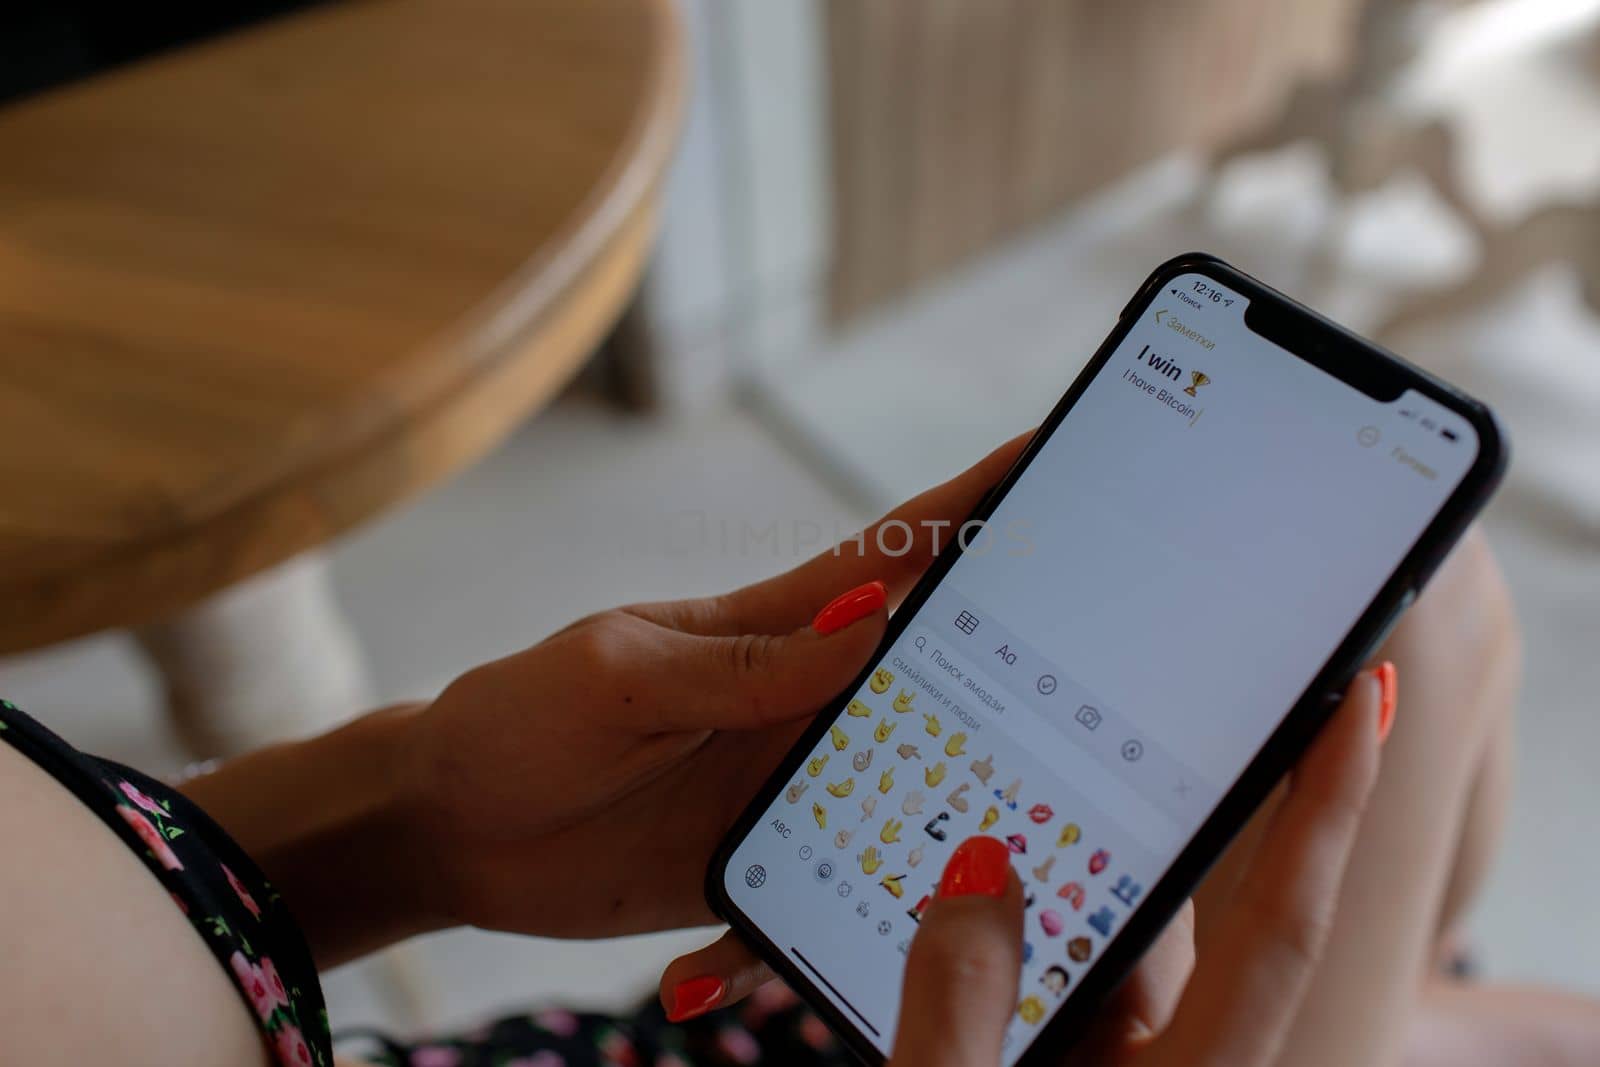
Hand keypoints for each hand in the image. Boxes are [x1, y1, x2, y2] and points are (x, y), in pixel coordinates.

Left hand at [392, 434, 1029, 940]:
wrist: (452, 830)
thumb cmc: (518, 720)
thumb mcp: (619, 675)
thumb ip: (738, 662)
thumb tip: (869, 622)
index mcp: (771, 631)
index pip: (890, 559)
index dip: (973, 507)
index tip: (1051, 459)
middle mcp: (798, 704)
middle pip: (933, 682)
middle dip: (1015, 678)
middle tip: (1100, 690)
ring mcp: (786, 786)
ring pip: (905, 799)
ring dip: (948, 829)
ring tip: (999, 878)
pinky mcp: (762, 865)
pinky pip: (825, 899)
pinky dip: (811, 936)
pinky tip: (733, 973)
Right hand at [890, 671, 1382, 1065]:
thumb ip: (963, 1005)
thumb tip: (980, 868)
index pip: (1280, 924)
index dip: (1327, 806)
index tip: (1360, 701)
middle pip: (1179, 921)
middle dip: (1144, 819)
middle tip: (1131, 709)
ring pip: (1100, 950)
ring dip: (1048, 881)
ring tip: (988, 807)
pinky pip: (1048, 986)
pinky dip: (1004, 938)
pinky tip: (945, 896)